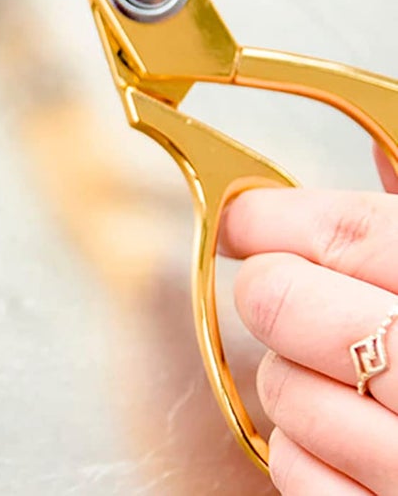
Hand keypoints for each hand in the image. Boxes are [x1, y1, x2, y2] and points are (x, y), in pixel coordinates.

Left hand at [224, 157, 397, 493]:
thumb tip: (377, 158)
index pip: (349, 232)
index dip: (277, 218)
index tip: (245, 219)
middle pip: (288, 301)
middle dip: (277, 292)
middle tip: (291, 295)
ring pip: (283, 388)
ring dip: (295, 377)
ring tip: (352, 380)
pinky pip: (297, 472)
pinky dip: (308, 454)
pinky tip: (358, 442)